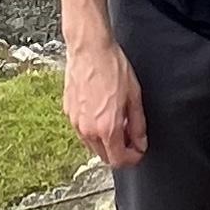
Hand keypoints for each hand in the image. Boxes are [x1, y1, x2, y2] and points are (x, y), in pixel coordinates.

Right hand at [63, 36, 147, 167]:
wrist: (89, 49)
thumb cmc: (112, 67)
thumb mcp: (134, 96)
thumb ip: (138, 124)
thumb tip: (140, 142)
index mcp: (106, 128)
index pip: (118, 160)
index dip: (133, 158)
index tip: (139, 150)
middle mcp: (88, 130)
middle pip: (104, 156)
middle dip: (120, 150)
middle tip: (131, 133)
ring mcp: (75, 122)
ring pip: (92, 145)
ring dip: (106, 140)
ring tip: (118, 118)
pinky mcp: (68, 112)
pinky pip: (83, 130)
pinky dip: (94, 128)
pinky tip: (103, 110)